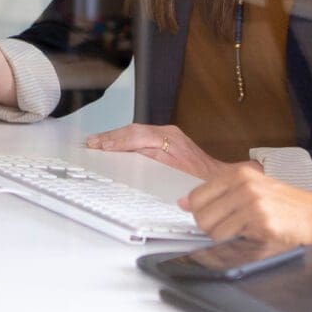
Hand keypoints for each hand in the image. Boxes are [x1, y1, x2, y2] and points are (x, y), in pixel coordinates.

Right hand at [85, 124, 248, 179]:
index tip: (101, 146)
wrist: (220, 179)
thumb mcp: (175, 173)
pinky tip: (115, 145)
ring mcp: (167, 135)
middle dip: (110, 137)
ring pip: (135, 132)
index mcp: (169, 139)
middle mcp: (167, 133)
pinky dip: (125, 140)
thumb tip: (129, 154)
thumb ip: (152, 161)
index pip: (137, 135)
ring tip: (97, 142)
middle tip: (92, 143)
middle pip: (133, 130)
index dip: (117, 140)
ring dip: (115, 137)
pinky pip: (140, 136)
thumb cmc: (201, 180)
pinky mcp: (166, 141)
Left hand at [179, 166, 311, 265]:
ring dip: (226, 238)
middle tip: (235, 228)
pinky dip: (238, 244)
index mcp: (239, 174)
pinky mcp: (260, 222)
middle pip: (201, 215)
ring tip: (247, 232)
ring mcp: (252, 202)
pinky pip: (230, 240)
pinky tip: (256, 236)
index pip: (197, 195)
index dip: (200, 212)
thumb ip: (219, 193)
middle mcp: (243, 184)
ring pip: (213, 230)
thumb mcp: (253, 189)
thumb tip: (184, 203)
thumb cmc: (287, 206)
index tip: (210, 218)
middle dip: (212, 228)